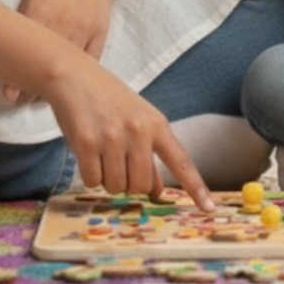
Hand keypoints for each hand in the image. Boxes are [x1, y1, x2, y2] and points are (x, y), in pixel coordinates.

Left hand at [0, 0, 115, 101]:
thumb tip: (7, 55)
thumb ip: (22, 24)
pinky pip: (87, 66)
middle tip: (16, 100)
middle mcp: (62, 24)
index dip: (16, 80)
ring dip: (52, 88)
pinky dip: (75, 78)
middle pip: (45, 69)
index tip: (6, 96)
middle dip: (30, 89)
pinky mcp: (99, 35)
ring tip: (35, 98)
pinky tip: (62, 86)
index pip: (25, 55)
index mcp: (39, 12)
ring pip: (67, 72)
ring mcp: (83, 31)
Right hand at [42, 58, 212, 210]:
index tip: (209, 208)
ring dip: (107, 180)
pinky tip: (87, 153)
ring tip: (102, 153)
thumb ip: (150, 154)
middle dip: (129, 184)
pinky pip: (92, 181)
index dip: (195, 187)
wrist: (73, 75)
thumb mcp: (138, 120)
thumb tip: (158, 191)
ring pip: (115, 187)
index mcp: (157, 124)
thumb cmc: (109, 100)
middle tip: (118, 164)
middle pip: (141, 186)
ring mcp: (111, 137)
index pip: (181, 162)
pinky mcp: (85, 143)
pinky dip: (89, 175)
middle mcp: (138, 131)